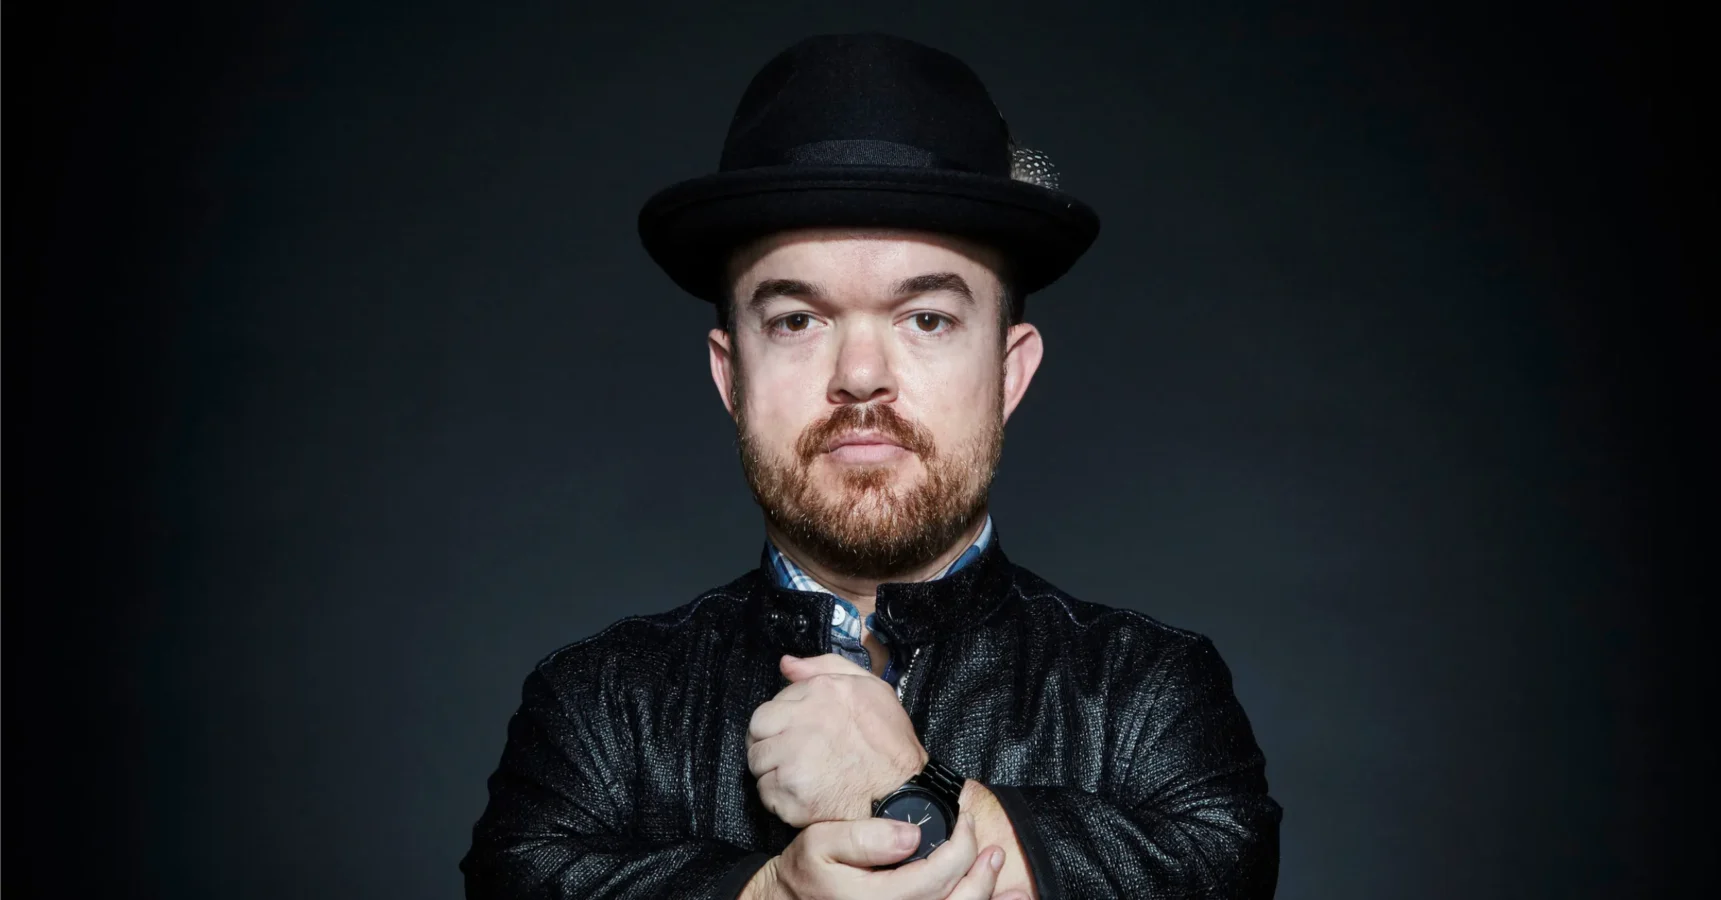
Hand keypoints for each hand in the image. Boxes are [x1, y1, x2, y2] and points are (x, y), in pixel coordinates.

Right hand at [740, 813, 1027, 899]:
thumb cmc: (803, 874)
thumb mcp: (819, 843)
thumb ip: (865, 838)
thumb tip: (912, 835)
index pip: (935, 876)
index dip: (960, 847)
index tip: (965, 821)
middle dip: (981, 875)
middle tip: (992, 850)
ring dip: (985, 899)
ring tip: (1003, 879)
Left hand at [747, 653, 926, 826]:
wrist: (904, 790)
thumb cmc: (891, 741)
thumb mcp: (870, 687)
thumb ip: (825, 667)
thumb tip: (787, 665)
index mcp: (817, 695)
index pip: (766, 711)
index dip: (777, 726)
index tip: (792, 736)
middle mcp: (800, 726)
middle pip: (756, 739)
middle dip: (769, 748)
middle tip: (791, 758)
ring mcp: (793, 763)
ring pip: (758, 768)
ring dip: (774, 773)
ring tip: (801, 777)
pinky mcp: (793, 797)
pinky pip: (767, 796)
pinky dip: (781, 800)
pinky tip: (805, 796)